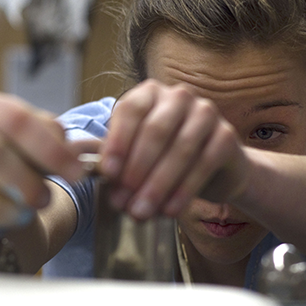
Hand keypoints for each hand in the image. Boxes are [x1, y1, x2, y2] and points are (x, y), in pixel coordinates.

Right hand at [0, 91, 84, 243]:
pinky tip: (2, 226)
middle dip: (27, 183)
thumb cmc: (22, 162)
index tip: (76, 173)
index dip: (50, 149)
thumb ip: (60, 144)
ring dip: (11, 212)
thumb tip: (74, 158)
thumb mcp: (44, 144)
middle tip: (45, 199)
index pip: (16, 120)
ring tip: (26, 215)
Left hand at [100, 80, 248, 219]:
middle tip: (123, 202)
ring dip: (158, 186)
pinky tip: (171, 210)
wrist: (214, 170)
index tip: (109, 173)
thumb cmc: (166, 158)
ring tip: (142, 212)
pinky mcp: (226, 135)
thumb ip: (111, 155)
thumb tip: (80, 162)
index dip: (118, 142)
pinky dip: (185, 190)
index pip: (130, 111)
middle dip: (137, 170)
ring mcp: (206, 112)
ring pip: (180, 150)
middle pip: (155, 131)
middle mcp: (179, 96)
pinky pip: (204, 163)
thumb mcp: (136, 153)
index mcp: (150, 93)